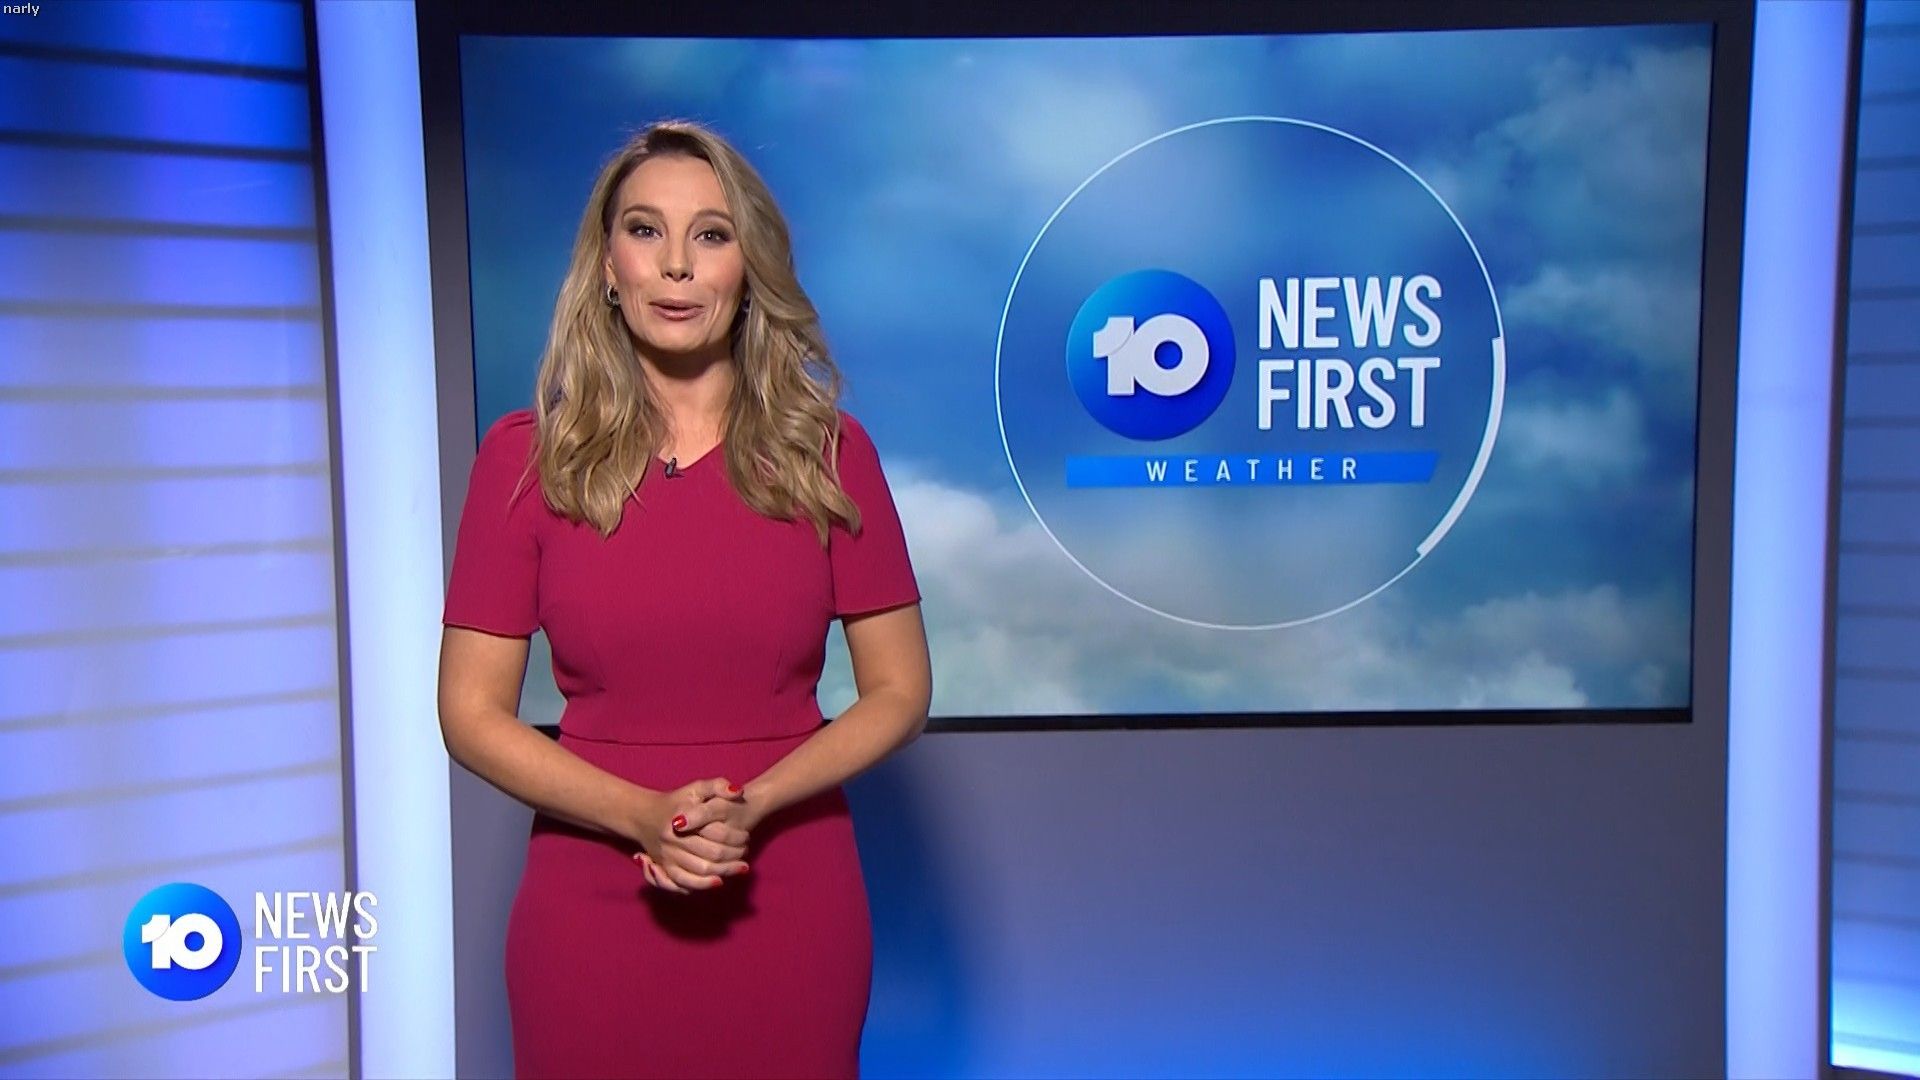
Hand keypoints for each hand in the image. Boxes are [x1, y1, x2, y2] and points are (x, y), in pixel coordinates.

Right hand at [630, 778, 754, 893]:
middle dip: (734, 856)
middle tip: (746, 853)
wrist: (644, 816)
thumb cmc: (677, 801)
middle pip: (711, 854)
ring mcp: (667, 856)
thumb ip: (717, 786)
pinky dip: (702, 884)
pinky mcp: (664, 868)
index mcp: (682, 819)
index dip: (735, 837)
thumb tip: (737, 792)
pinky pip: (684, 882)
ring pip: (700, 871)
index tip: (747, 837)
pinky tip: (717, 882)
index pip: (715, 833)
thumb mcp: (695, 788)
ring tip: (740, 868)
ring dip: (724, 872)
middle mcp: (672, 839)